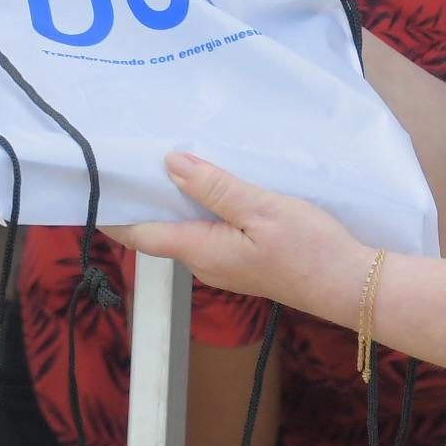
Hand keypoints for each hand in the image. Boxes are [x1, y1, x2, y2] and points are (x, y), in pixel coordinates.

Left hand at [112, 153, 372, 325]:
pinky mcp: (243, 261)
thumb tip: (170, 164)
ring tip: (165, 161)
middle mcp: (204, 263)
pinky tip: (209, 185)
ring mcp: (224, 265)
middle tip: (130, 158)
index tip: (94, 186)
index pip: (141, 234)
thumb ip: (214, 188)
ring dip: (173, 202)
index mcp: (201, 251)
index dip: (114, 214)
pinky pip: (208, 232)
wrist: (351, 286)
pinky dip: (199, 208)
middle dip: (142, 200)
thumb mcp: (261, 208)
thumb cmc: (310, 248)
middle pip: (159, 231)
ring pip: (185, 230)